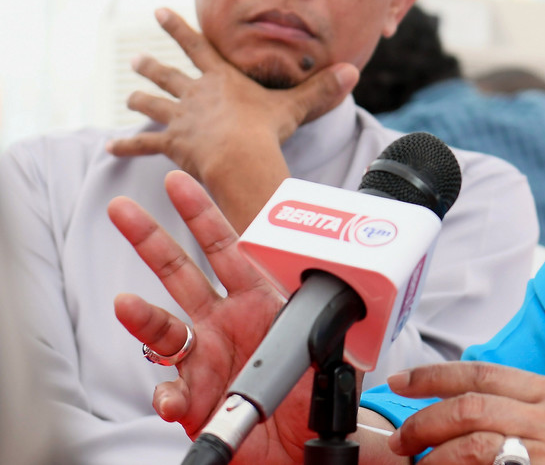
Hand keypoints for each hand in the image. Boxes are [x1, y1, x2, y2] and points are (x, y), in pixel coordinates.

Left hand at [108, 8, 358, 230]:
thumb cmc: (267, 129)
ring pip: (153, 104)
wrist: (239, 154)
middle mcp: (196, 93)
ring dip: (140, 98)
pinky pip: (145, 143)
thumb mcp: (296, 106)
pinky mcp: (172, 143)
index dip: (177, 28)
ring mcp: (181, 118)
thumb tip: (353, 72)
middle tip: (136, 58)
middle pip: (169, 74)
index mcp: (222, 78)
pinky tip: (111, 147)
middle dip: (152, 64)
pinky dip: (127, 144)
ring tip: (129, 94)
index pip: (197, 45)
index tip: (159, 11)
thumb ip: (321, 90)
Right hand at [109, 170, 315, 464]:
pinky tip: (173, 402)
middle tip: (122, 209)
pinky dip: (168, 396)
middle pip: (179, 272)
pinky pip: (170, 393)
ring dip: (143, 318)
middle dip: (150, 239)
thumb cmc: (312, 399)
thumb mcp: (332, 352)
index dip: (203, 217)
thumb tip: (344, 302)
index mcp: (258, 301)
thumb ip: (332, 323)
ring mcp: (203, 360)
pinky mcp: (192, 401)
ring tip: (126, 306)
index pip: (227, 248)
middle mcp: (223, 324)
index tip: (180, 184)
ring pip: (164, 330)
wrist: (299, 453)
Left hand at [385, 362, 544, 464]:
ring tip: (419, 464)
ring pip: (476, 447)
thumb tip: (472, 401)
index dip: (435, 376)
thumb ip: (529, 402)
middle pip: (471, 410)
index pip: (483, 374)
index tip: (402, 381)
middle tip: (402, 438)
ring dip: (436, 457)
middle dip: (425, 422)